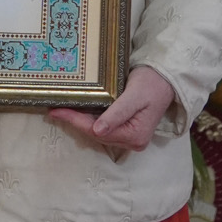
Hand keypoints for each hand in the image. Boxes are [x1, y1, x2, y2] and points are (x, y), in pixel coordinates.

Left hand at [49, 65, 175, 155]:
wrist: (167, 79)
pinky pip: (104, 127)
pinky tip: (78, 111)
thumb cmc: (152, 83)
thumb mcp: (134, 96)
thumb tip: (98, 131)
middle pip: (96, 134)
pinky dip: (89, 119)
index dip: (75, 122)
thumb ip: (117, 113)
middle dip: (75, 122)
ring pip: (98, 132)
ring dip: (80, 121)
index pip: (97, 132)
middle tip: (54, 109)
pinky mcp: (128, 129)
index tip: (57, 112)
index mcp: (135, 136)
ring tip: (62, 110)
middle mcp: (132, 142)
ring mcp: (130, 137)